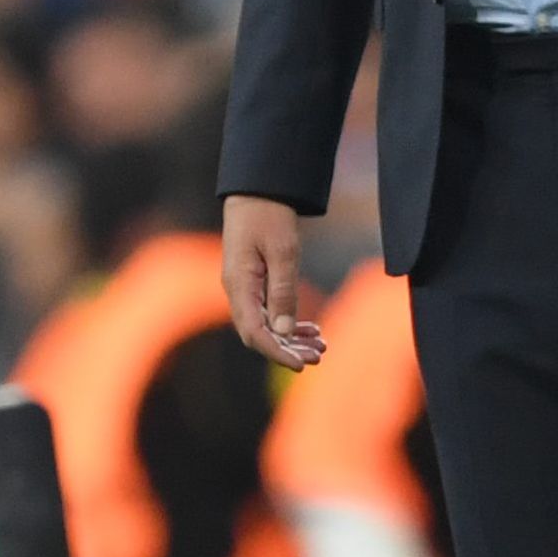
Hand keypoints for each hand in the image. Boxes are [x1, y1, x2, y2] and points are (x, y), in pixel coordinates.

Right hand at [222, 193, 326, 367]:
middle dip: (288, 350)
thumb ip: (283, 291)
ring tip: (320, 345)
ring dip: (291, 340)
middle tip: (319, 356)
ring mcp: (243, 289)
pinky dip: (288, 324)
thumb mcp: (283, 252)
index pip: (255, 333)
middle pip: (259, 335)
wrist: (257, 192)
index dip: (277, 353)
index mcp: (239, 285)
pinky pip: (268, 313)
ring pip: (265, 327)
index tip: (302, 364)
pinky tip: (311, 330)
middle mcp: (237, 291)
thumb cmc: (268, 216)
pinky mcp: (252, 284)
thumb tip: (285, 331)